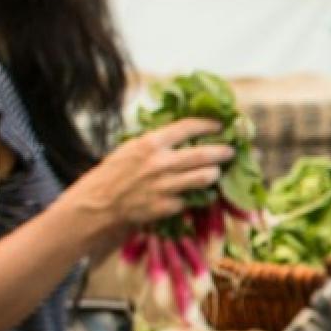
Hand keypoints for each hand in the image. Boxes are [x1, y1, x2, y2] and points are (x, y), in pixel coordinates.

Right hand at [63, 119, 235, 234]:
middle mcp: (160, 163)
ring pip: (205, 177)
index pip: (188, 127)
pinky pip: (192, 197)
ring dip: (214, 174)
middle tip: (230, 151)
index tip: (219, 126)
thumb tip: (185, 131)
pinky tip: (198, 192)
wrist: (100, 203)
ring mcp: (166, 186)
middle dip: (222, 151)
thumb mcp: (132, 147)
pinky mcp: (168, 205)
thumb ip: (157, 140)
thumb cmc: (115, 172)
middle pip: (203, 154)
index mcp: (150, 143)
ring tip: (216, 172)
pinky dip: (197, 194)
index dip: (208, 125)